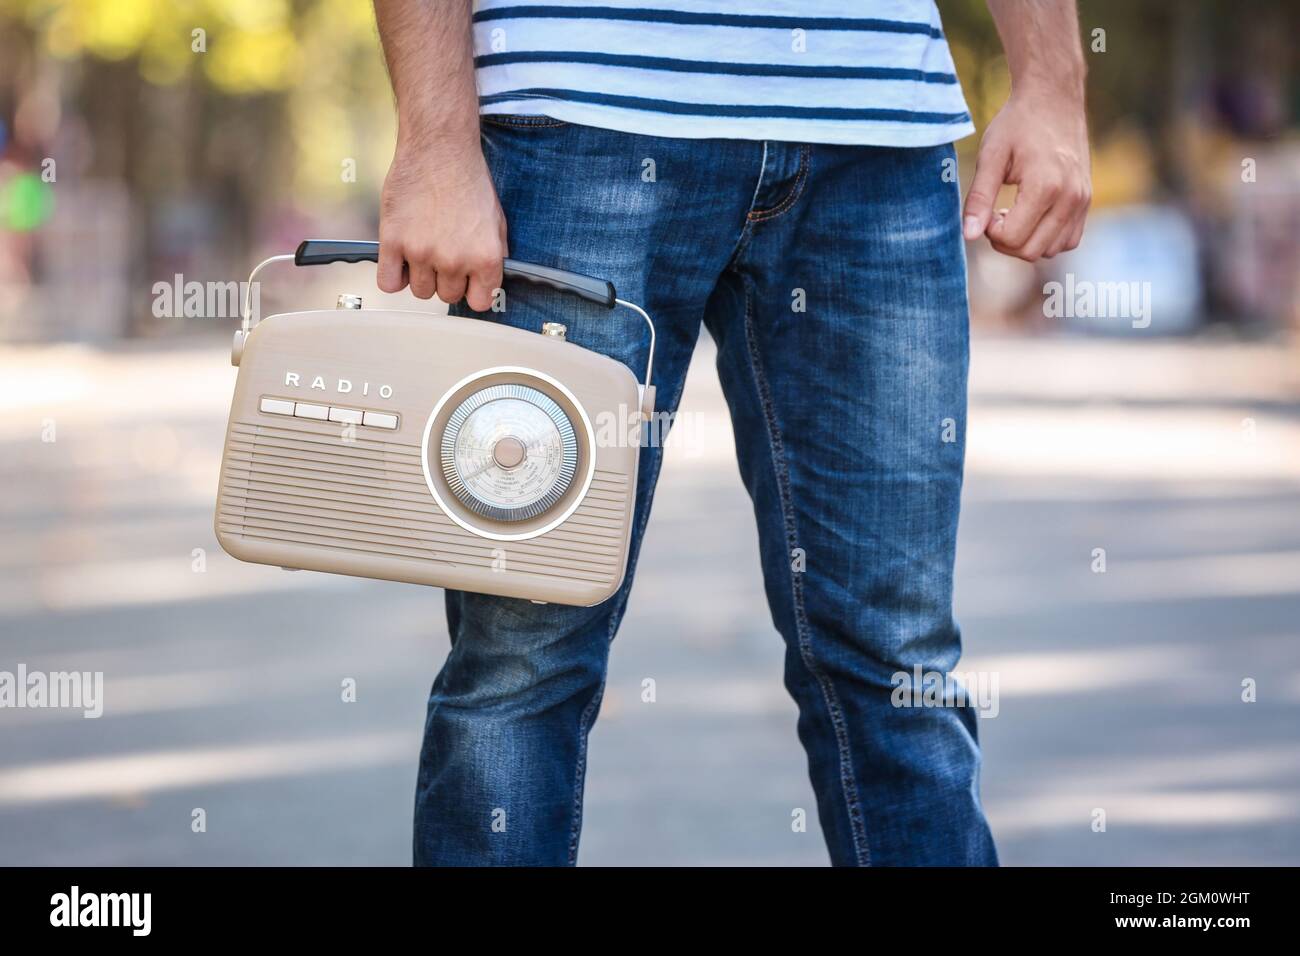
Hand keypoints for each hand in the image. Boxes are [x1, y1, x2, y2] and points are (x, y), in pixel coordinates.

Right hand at [377, 139, 507, 310]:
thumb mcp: (497, 220)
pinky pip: (388, 283)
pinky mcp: (393, 242)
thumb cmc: (468, 178)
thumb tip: (488, 281)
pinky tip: (400, 260)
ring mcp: (421, 253)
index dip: (472, 291)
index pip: (479, 302)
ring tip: (422, 250)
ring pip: (419, 291)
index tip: (466, 282)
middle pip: (447, 297)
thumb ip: (494, 254)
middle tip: (442, 255)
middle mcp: (454, 260)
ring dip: (420, 276)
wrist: (439, 148)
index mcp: (485, 257)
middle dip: (446, 280)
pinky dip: (393, 276)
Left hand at [962, 89, 1090, 261]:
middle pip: (1030, 251)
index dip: (991, 232)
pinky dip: (1047, 238)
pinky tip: (1032, 215)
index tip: (987, 210)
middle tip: (996, 213)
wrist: (1053, 98)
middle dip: (1006, 241)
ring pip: (1051, 250)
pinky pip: (1069, 240)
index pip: (1012, 239)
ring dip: (1026, 241)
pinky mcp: (1087, 200)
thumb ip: (978, 198)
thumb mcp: (990, 157)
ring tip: (1015, 212)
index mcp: (1045, 187)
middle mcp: (1070, 198)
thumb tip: (968, 235)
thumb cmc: (1017, 124)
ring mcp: (1083, 200)